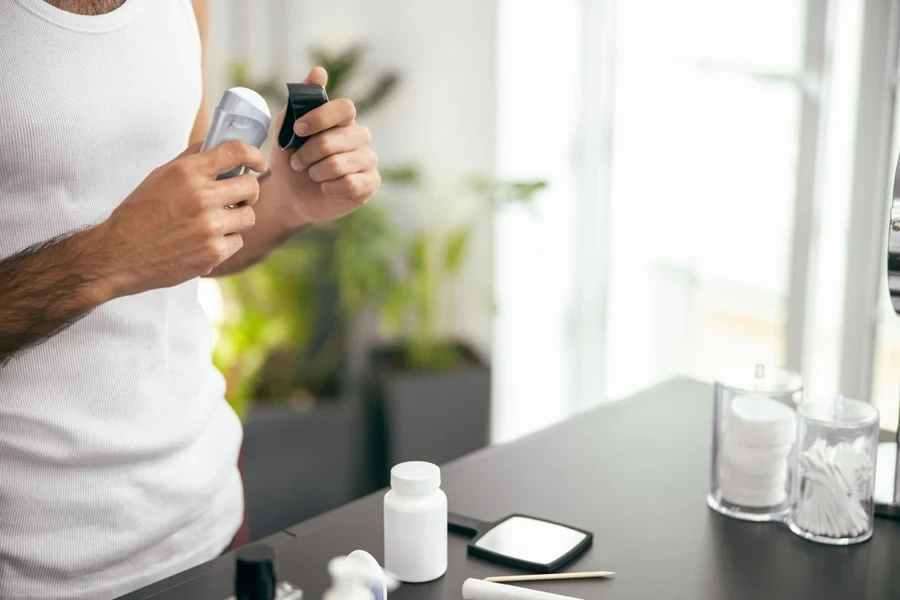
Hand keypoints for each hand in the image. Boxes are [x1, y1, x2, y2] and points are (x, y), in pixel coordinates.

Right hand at [92, 141, 266, 297]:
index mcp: (187, 173)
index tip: (257, 163)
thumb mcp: (159, 176)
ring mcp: (210, 227)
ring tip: (217, 221)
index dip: (253, 155)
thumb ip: (191, 160)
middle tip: (237, 197)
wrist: (118, 255)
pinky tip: (205, 241)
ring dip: (237, 218)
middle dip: (247, 191)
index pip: (235, 151)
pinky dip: (226, 242)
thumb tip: (218, 146)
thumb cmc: (138, 214)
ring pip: (249, 216)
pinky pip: (238, 241)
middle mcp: (202, 197)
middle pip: (251, 187)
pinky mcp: (214, 253)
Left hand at [269, 67, 380, 225]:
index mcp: (344, 120)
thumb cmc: (291, 159)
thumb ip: (300, 101)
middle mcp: (361, 136)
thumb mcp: (286, 129)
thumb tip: (319, 71)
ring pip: (338, 164)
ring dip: (316, 172)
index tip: (298, 130)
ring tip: (312, 175)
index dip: (320, 118)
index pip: (345, 108)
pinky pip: (348, 183)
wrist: (292, 195)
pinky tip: (326, 188)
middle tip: (298, 162)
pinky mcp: (370, 183)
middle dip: (307, 154)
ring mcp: (368, 160)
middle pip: (334, 140)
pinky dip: (328, 187)